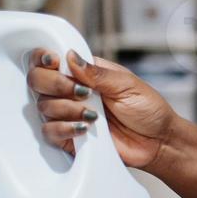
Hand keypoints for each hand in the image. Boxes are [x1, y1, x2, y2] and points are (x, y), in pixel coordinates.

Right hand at [26, 48, 176, 168]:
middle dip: (56, 84)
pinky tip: (85, 129)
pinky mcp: (68, 136)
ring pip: (43, 106)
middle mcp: (70, 91)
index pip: (51, 60)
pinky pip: (49, 131)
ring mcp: (68, 113)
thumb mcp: (127, 85)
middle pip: (38, 80)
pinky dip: (64, 128)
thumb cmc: (148, 109)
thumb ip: (97, 73)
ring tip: (95, 115)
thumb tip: (70, 56)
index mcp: (84, 72)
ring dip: (67, 109)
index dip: (44, 58)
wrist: (158, 142)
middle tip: (83, 93)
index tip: (55, 63)